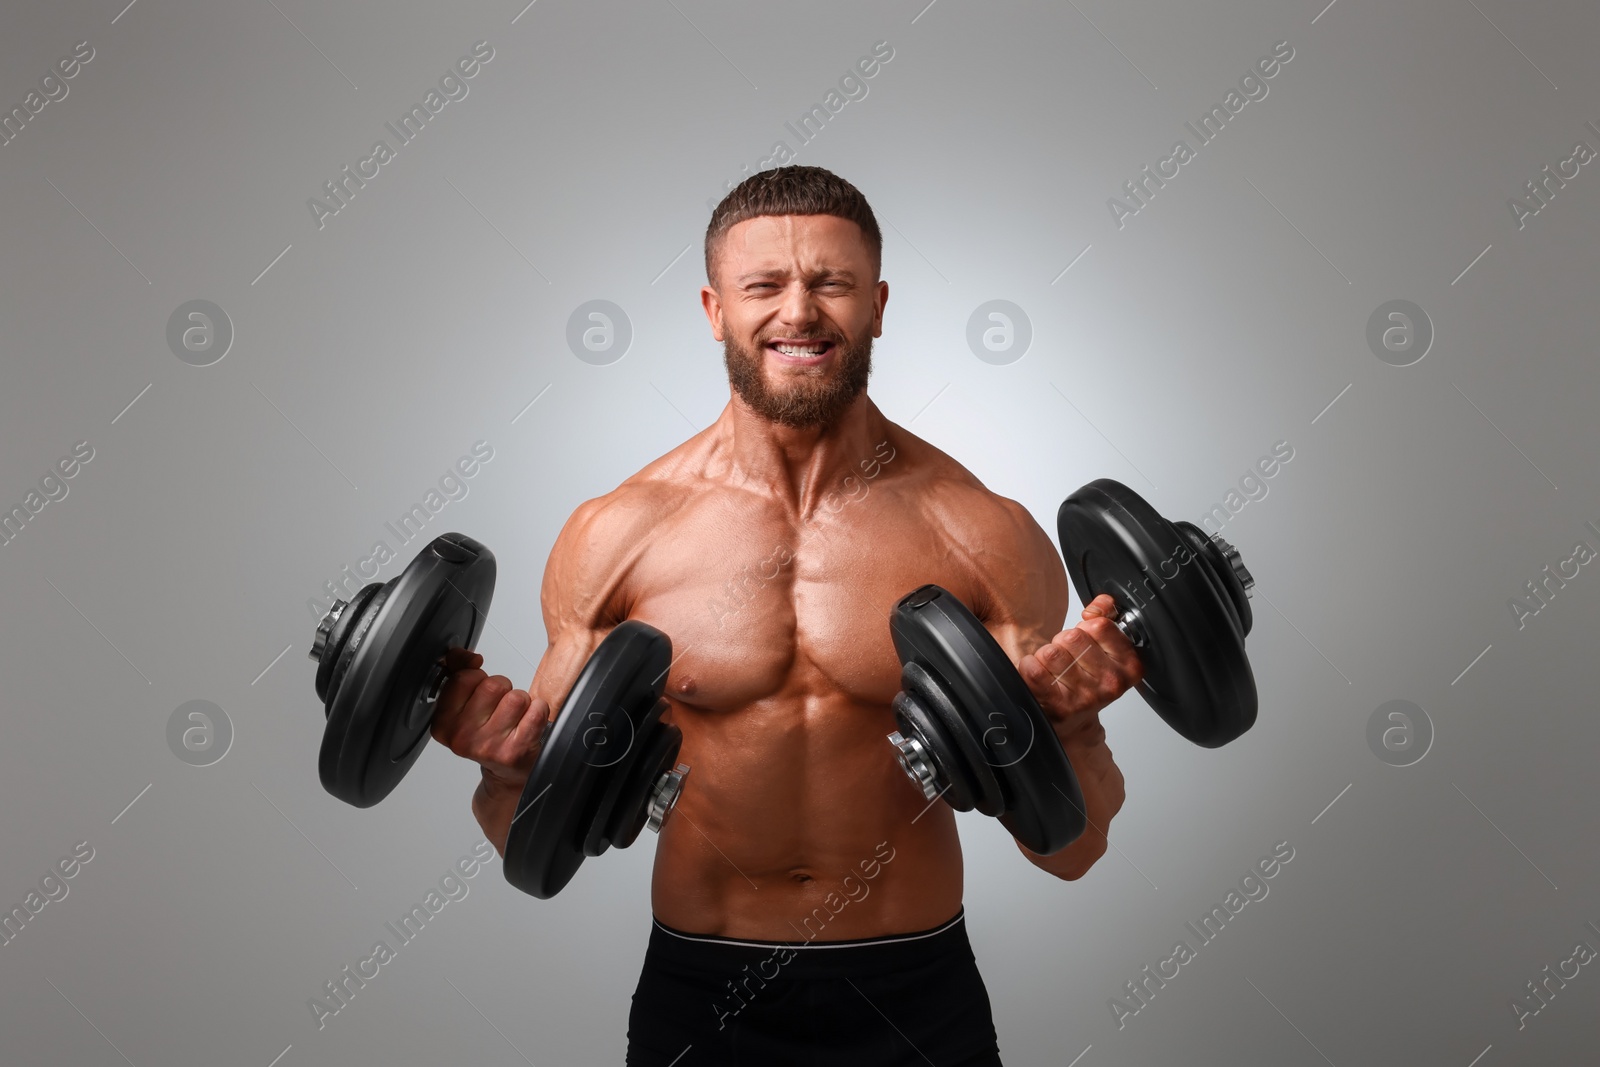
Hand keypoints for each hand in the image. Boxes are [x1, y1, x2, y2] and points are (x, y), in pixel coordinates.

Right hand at [429, 647, 547, 794]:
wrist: (506, 773)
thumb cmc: (485, 735)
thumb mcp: (463, 705)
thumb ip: (458, 670)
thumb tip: (464, 655)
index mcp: (443, 724)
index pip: (464, 678)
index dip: (478, 678)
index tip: (479, 693)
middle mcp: (462, 738)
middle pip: (493, 685)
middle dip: (502, 689)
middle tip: (499, 709)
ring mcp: (489, 746)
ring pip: (516, 697)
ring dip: (521, 701)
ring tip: (514, 717)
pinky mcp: (515, 751)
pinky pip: (536, 710)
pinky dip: (538, 711)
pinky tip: (529, 723)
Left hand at [1017, 594, 1143, 747]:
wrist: (1073, 722)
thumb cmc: (1087, 680)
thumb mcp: (1105, 649)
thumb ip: (1106, 618)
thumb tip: (1102, 603)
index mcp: (1129, 666)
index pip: (1100, 626)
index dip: (1086, 627)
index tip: (1086, 640)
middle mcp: (1111, 683)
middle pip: (1072, 637)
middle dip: (1064, 641)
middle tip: (1068, 657)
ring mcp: (1085, 697)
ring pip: (1051, 652)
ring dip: (1046, 655)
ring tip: (1054, 668)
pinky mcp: (1058, 707)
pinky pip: (1033, 669)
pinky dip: (1029, 666)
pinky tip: (1038, 673)